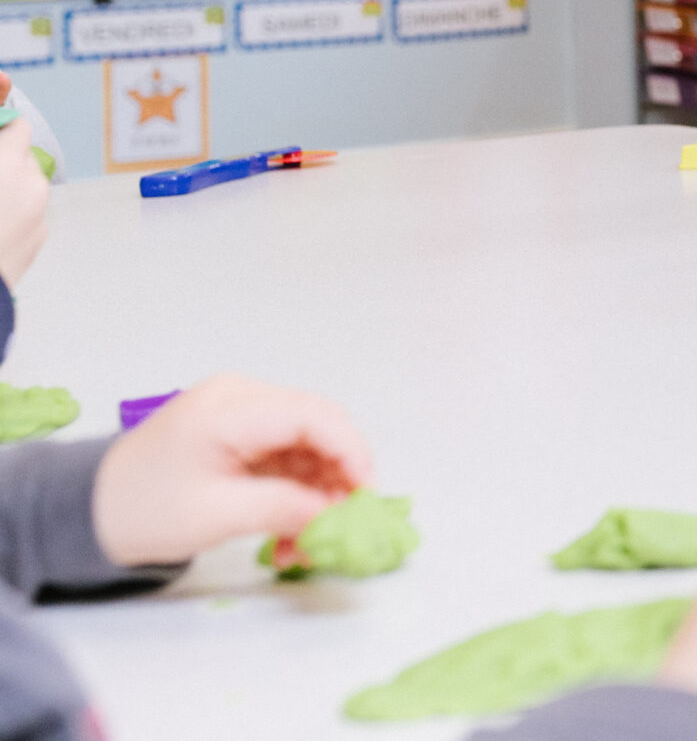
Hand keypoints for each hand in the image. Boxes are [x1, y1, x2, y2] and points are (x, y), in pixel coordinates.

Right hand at [0, 105, 47, 289]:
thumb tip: (1, 136)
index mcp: (9, 164)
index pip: (17, 127)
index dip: (1, 131)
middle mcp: (33, 184)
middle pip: (22, 158)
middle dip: (1, 163)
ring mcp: (40, 212)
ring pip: (26, 188)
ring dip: (7, 189)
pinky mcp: (39, 237)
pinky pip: (27, 214)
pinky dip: (11, 215)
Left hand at [92, 375, 370, 567]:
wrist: (88, 513)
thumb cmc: (140, 509)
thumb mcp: (214, 514)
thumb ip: (282, 507)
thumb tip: (334, 514)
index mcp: (230, 407)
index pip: (313, 416)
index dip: (350, 452)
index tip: (364, 496)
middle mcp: (242, 399)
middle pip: (317, 428)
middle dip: (337, 477)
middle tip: (341, 524)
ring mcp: (242, 416)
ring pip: (308, 447)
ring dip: (317, 493)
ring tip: (307, 540)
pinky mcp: (240, 436)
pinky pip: (287, 458)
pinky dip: (296, 493)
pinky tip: (290, 530)